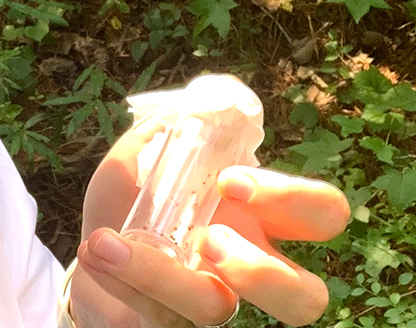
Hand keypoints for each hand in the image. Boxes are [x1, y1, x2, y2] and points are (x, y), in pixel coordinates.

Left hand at [69, 121, 349, 327]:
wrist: (92, 251)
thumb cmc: (134, 200)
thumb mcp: (143, 156)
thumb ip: (163, 132)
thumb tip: (186, 109)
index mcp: (260, 218)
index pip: (322, 213)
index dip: (294, 199)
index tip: (229, 180)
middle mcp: (248, 269)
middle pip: (308, 298)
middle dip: (265, 273)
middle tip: (210, 238)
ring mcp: (210, 305)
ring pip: (215, 312)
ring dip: (160, 274)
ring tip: (108, 241)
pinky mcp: (168, 325)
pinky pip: (157, 318)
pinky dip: (122, 280)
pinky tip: (94, 249)